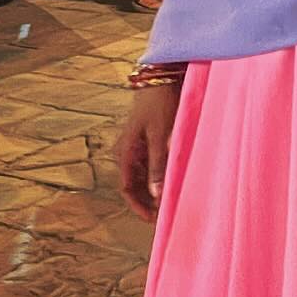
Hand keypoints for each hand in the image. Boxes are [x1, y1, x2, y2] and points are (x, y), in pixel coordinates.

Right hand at [117, 84, 179, 221]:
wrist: (161, 77)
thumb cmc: (159, 103)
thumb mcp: (159, 136)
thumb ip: (157, 165)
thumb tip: (156, 195)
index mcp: (125, 152)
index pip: (127, 188)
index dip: (139, 206)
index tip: (153, 219)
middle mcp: (127, 151)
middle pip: (134, 184)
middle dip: (147, 200)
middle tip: (164, 213)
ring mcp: (136, 145)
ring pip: (143, 175)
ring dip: (153, 188)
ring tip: (170, 198)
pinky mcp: (146, 139)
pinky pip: (149, 163)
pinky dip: (158, 174)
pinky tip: (171, 179)